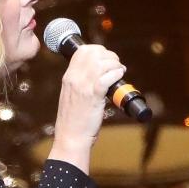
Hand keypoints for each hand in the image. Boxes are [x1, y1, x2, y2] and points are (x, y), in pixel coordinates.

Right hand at [48, 44, 125, 173]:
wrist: (71, 137)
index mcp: (69, 77)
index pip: (82, 51)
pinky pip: (107, 77)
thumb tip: (98, 73)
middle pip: (93, 52)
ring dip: (115, 64)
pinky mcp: (94, 96)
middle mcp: (74, 78)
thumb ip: (81, 83)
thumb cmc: (74, 120)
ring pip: (102, 62)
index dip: (98, 50)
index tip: (106, 58)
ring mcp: (83, 86)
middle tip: (116, 65)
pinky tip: (119, 77)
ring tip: (120, 71)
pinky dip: (116, 74)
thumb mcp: (72, 95)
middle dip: (109, 55)